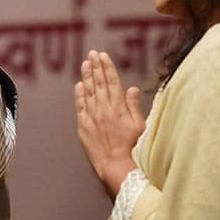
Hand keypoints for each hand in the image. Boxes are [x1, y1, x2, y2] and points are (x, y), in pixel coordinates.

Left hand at [74, 50, 144, 198]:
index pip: (112, 81)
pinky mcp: (83, 127)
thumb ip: (134, 106)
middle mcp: (104, 109)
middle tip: (92, 53)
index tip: (103, 55)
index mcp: (119, 108)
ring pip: (89, 92)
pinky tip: (79, 85)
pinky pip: (80, 106)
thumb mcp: (140, 126)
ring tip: (85, 63)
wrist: (116, 166)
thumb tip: (132, 88)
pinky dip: (79, 95)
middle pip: (99, 83)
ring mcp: (92, 117)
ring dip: (87, 76)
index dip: (107, 67)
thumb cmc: (133, 148)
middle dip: (96, 66)